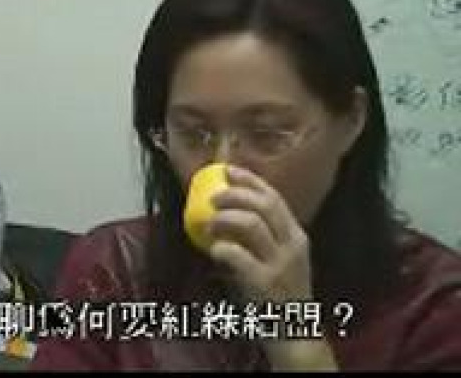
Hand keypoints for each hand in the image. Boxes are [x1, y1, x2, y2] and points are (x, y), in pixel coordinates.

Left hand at [206, 164, 312, 303]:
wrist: (294, 333)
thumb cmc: (277, 294)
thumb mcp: (276, 259)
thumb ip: (259, 238)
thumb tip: (225, 212)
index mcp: (295, 236)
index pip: (274, 197)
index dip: (250, 180)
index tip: (226, 170)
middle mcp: (292, 245)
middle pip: (264, 204)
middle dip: (235, 194)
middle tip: (213, 197)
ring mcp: (280, 264)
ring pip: (252, 224)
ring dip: (225, 218)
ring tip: (208, 224)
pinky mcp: (265, 283)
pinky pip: (239, 255)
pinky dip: (222, 248)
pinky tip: (213, 250)